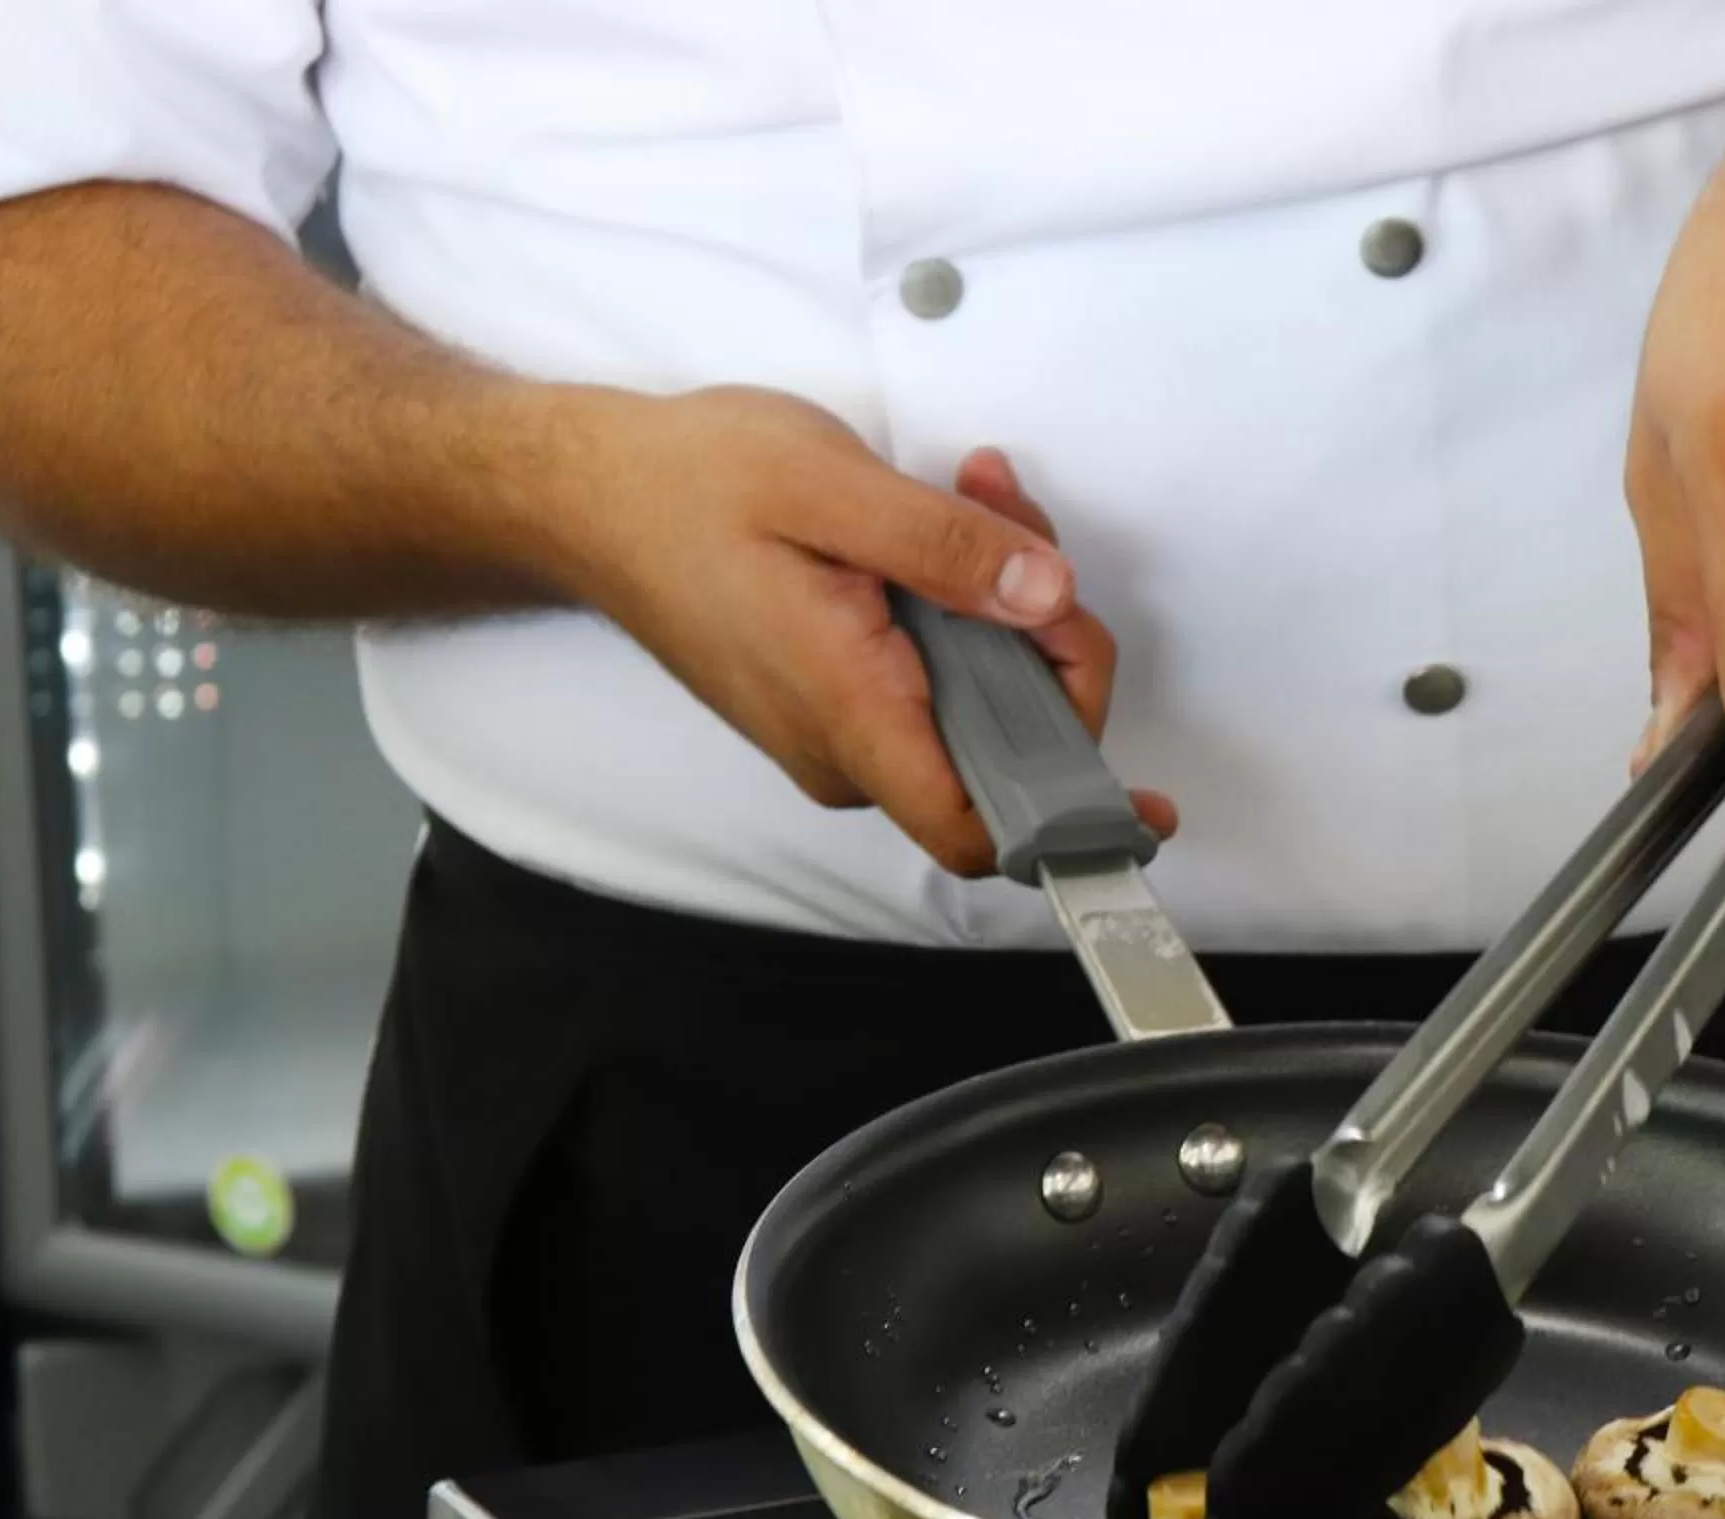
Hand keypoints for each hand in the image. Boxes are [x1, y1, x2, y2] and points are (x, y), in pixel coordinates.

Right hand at [550, 386, 1174, 874]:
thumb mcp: (828, 484)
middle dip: (1050, 638)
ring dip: (1010, 603)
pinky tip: (948, 522)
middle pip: (1006, 749)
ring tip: (977, 493)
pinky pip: (940, 679)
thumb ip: (947, 548)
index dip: (1070, 818)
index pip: (977, 827)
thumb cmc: (687, 484)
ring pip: (981, 703)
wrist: (586, 494)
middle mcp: (847, 747)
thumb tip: (1048, 601)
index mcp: (849, 709)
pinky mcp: (841, 697)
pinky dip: (967, 607)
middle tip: (1018, 521)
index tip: (1139, 799)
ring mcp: (842, 728)